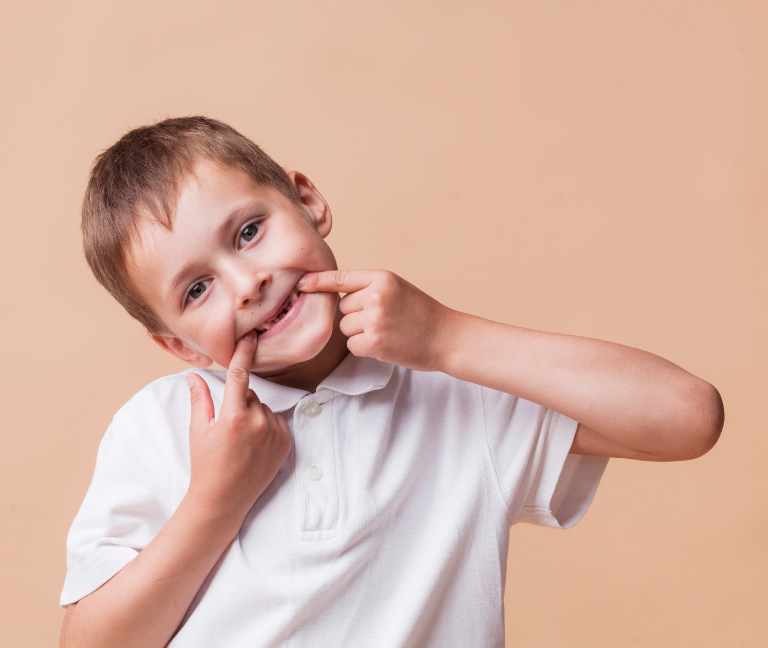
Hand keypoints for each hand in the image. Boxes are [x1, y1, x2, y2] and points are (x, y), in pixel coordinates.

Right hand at [184, 331, 290, 522]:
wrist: (223, 499)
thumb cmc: (205, 464)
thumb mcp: (198, 430)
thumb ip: (200, 398)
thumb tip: (193, 374)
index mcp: (233, 416)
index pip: (240, 375)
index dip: (244, 353)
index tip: (250, 337)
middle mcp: (257, 422)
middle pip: (250, 395)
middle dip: (239, 402)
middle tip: (227, 427)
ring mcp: (274, 433)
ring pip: (263, 408)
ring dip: (253, 415)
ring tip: (240, 440)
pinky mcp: (286, 442)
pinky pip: (277, 421)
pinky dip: (267, 427)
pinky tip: (254, 445)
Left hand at [297, 270, 458, 371]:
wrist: (446, 337)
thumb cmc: (421, 314)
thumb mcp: (397, 288)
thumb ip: (369, 287)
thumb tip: (335, 294)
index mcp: (382, 278)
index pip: (341, 278)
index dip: (319, 281)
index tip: (301, 283)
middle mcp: (376, 295)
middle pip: (342, 307)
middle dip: (355, 316)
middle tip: (383, 320)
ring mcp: (374, 319)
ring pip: (345, 327)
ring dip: (359, 333)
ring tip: (386, 331)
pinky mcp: (374, 342)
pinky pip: (352, 344)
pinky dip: (364, 348)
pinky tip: (385, 345)